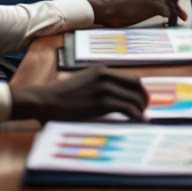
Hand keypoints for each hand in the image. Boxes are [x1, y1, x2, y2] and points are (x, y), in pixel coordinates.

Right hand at [9, 67, 147, 122]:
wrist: (45, 101)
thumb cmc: (60, 96)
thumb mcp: (83, 82)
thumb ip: (98, 85)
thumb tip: (112, 95)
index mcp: (102, 70)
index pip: (130, 77)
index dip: (139, 88)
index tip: (142, 98)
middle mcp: (106, 76)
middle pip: (136, 84)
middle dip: (143, 96)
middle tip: (146, 107)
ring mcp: (105, 88)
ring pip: (133, 97)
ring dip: (141, 108)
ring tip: (142, 117)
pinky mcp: (102, 102)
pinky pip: (127, 108)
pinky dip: (137, 115)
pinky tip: (139, 120)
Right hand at [88, 0, 185, 26]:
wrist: (105, 6)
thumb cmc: (116, 0)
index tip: (176, 1)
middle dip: (176, 5)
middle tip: (178, 14)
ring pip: (173, 4)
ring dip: (174, 14)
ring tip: (172, 21)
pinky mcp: (155, 4)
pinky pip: (169, 13)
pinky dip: (170, 20)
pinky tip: (168, 25)